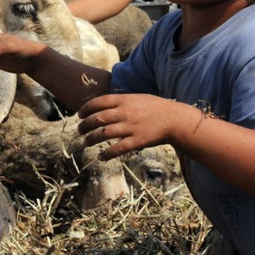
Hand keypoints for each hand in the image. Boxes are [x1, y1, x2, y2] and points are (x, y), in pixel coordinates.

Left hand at [77, 93, 193, 159]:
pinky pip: (118, 148)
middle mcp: (125, 113)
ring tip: (86, 142)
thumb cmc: (155, 108)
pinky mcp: (137, 141)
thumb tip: (102, 105)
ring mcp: (131, 127)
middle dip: (84, 125)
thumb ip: (120, 101)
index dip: (86, 109)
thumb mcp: (136, 98)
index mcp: (124, 100)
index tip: (79, 115)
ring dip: (91, 139)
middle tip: (79, 130)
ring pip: (103, 134)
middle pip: (97, 119)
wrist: (174, 119)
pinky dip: (107, 154)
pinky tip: (101, 157)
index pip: (98, 102)